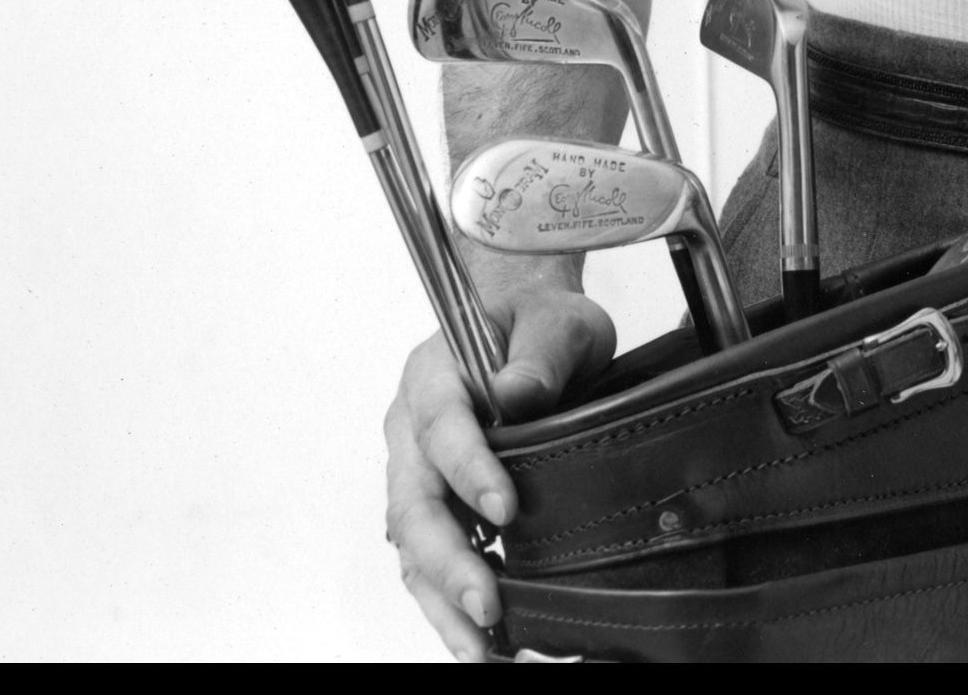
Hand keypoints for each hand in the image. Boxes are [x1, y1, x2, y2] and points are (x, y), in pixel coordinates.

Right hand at [383, 290, 614, 659]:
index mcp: (432, 376)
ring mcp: (413, 473)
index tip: (505, 511)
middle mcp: (409, 431)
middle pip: (413, 503)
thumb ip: (542, 352)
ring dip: (442, 598)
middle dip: (448, 560)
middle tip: (489, 603)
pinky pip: (427, 559)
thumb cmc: (538, 322)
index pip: (441, 426)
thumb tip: (519, 391)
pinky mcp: (432, 507)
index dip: (468, 470)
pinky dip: (448, 600)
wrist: (525, 329)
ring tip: (481, 646)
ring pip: (411, 545)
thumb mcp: (558, 321)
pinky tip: (482, 636)